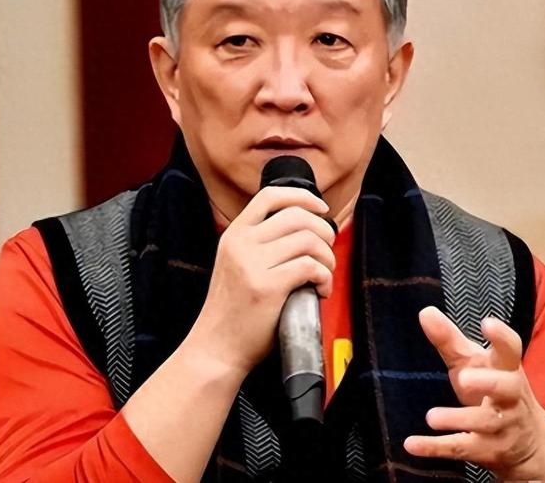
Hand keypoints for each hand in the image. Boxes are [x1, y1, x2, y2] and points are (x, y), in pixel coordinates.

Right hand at [186, 186, 335, 376]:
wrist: (216, 348)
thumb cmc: (233, 311)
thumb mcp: (235, 263)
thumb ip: (259, 243)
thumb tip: (304, 228)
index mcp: (234, 234)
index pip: (270, 195)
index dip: (303, 197)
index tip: (321, 208)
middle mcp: (241, 244)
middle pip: (297, 216)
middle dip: (324, 230)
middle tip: (328, 249)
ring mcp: (252, 264)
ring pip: (308, 240)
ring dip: (327, 256)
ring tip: (325, 273)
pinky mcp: (267, 287)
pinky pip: (310, 266)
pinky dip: (325, 277)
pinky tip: (321, 289)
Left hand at [403, 307, 544, 481]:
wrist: (531, 446)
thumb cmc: (493, 389)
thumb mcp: (474, 363)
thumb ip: (449, 339)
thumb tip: (425, 312)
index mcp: (506, 368)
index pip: (511, 350)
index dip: (501, 337)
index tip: (487, 323)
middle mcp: (509, 396)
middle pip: (506, 387)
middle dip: (488, 382)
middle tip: (464, 378)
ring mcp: (501, 425)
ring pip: (484, 422)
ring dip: (458, 419)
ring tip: (431, 417)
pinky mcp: (487, 450)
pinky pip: (461, 448)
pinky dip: (435, 447)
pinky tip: (411, 444)